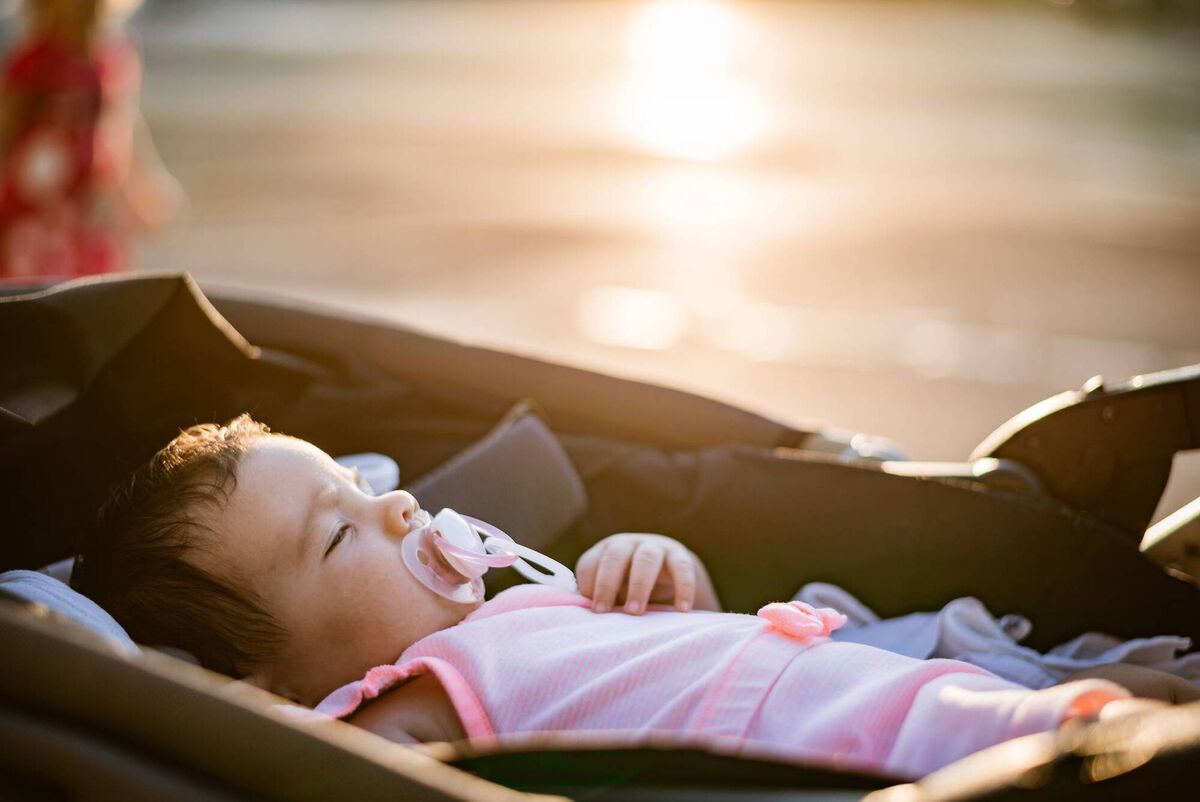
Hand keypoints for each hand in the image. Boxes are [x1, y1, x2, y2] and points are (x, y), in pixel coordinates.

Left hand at [575, 533, 716, 614]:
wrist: (669, 571)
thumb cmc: (629, 587)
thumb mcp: (613, 590)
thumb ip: (599, 599)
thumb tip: (584, 618)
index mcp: (604, 552)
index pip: (590, 563)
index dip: (588, 586)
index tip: (592, 612)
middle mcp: (627, 544)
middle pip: (614, 557)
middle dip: (607, 585)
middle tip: (603, 612)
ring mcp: (654, 546)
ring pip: (646, 559)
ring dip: (639, 586)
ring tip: (635, 613)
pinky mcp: (679, 555)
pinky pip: (682, 568)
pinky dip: (683, 588)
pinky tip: (682, 610)